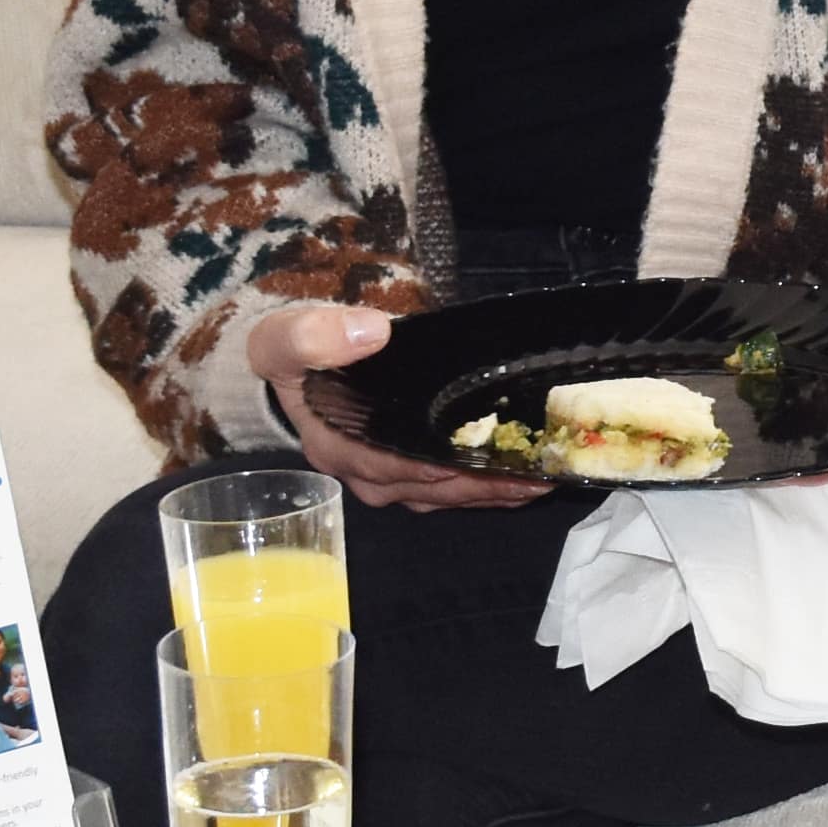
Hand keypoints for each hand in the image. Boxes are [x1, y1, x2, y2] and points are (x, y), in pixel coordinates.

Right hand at [242, 299, 545, 509]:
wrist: (305, 364)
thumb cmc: (299, 354)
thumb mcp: (284, 337)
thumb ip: (311, 335)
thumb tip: (370, 332)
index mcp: (334, 445)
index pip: (381, 465)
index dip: (420, 465)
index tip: (460, 460)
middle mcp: (364, 473)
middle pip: (425, 487)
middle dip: (478, 484)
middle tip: (531, 475)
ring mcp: (392, 479)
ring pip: (446, 494)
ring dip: (494, 490)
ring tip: (543, 479)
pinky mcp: (415, 474)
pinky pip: (454, 490)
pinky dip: (492, 487)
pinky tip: (530, 480)